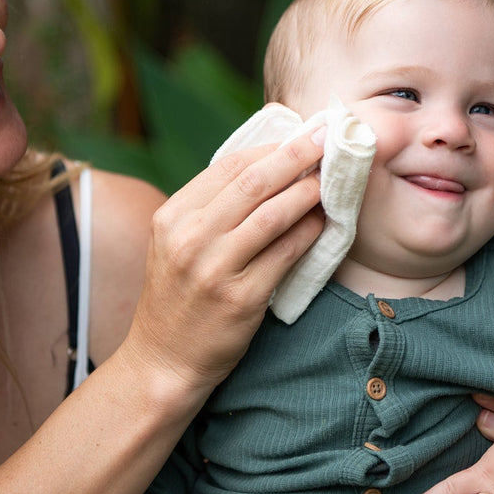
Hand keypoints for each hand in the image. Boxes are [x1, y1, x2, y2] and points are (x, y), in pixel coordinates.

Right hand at [123, 130, 325, 388]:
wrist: (163, 360)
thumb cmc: (178, 297)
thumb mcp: (175, 243)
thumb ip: (210, 208)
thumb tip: (267, 164)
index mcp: (171, 216)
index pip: (228, 166)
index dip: (271, 147)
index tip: (302, 134)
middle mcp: (189, 238)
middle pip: (253, 182)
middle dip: (297, 155)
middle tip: (328, 139)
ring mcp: (213, 269)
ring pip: (272, 215)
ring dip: (308, 192)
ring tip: (331, 180)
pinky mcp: (240, 299)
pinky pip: (284, 255)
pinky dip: (308, 233)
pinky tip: (324, 222)